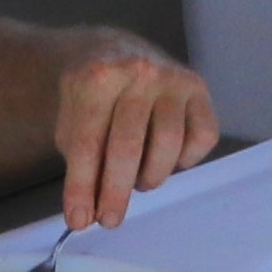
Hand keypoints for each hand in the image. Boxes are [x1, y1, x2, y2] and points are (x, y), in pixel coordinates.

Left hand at [49, 32, 220, 227]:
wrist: (110, 52)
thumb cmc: (90, 96)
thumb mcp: (70, 119)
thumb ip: (79, 164)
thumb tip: (86, 215)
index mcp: (97, 75)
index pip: (88, 143)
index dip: (82, 187)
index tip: (78, 220)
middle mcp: (138, 71)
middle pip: (128, 147)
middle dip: (116, 193)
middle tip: (109, 220)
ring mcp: (172, 78)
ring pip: (169, 146)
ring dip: (151, 177)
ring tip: (137, 181)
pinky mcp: (198, 87)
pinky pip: (201, 138)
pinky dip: (185, 159)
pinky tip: (165, 158)